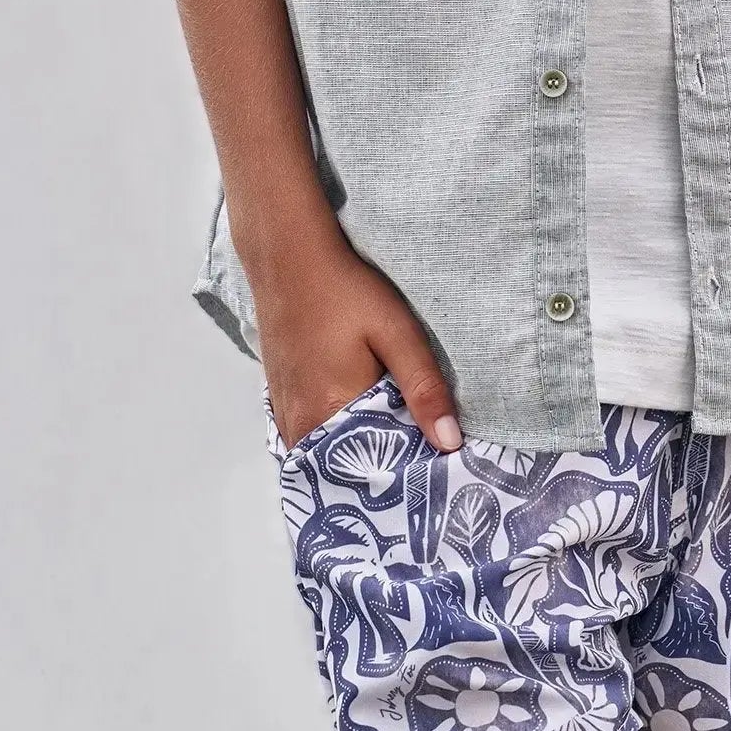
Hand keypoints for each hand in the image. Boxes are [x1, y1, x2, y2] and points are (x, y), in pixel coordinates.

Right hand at [253, 224, 462, 455]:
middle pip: (347, 468)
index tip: (433, 472)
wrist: (289, 259)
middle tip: (418, 461)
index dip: (406, 472)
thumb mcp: (397, 333)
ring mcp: (285, 414)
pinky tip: (357, 424)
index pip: (374, 469)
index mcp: (329, 413)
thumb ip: (424, 388)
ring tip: (392, 445)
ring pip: (326, 455)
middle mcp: (300, 424)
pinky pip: (309, 438)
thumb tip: (451, 443)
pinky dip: (333, 440)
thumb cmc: (345, 292)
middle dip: (381, 468)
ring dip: (356, 454)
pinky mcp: (279, 400)